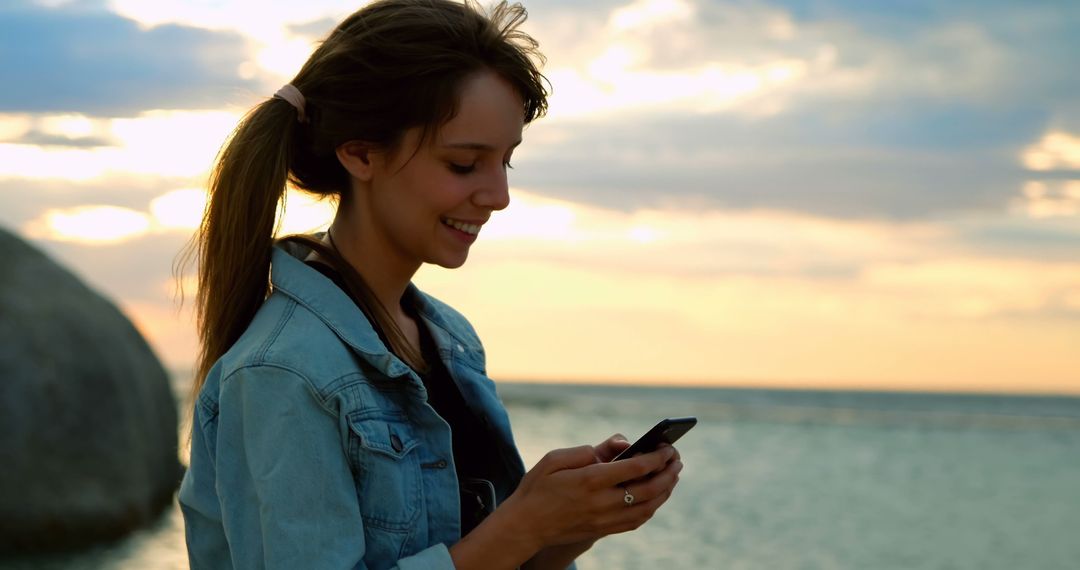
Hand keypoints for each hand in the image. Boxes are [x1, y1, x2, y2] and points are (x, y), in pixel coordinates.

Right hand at [501, 439, 682, 549]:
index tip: (666, 448)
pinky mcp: (603, 530)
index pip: (635, 467)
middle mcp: (601, 502)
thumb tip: (614, 446)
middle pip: (649, 489)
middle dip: (668, 473)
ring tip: (672, 476)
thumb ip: (585, 450)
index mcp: (590, 480)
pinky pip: (636, 521)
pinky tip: (656, 497)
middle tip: (677, 460)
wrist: (525, 525)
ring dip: (665, 491)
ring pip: (647, 507)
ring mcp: (604, 519)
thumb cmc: (537, 487)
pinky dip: (652, 508)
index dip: (656, 458)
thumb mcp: (553, 459)